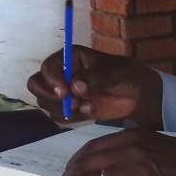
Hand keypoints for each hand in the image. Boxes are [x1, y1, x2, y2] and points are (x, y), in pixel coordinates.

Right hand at [27, 46, 164, 126]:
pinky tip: (89, 112)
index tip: (63, 92)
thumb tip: (74, 86)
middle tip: (69, 104)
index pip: (48, 66)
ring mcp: (64, 92)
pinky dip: (71, 117)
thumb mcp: (115, 72)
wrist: (139, 96)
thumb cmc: (128, 76)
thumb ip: (95, 78)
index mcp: (71, 58)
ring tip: (86, 107)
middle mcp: (62, 73)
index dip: (51, 79)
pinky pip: (57, 115)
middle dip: (49, 96)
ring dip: (62, 108)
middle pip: (37, 84)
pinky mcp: (70, 107)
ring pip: (45, 102)